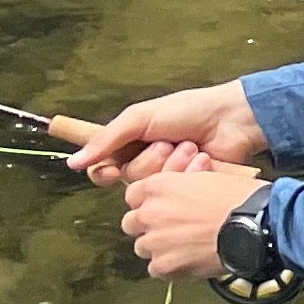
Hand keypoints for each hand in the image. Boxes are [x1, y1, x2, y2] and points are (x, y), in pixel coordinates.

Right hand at [62, 82, 265, 185]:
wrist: (231, 119)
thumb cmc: (187, 111)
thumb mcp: (140, 117)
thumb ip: (106, 138)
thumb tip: (73, 162)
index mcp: (131, 144)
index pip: (102, 168)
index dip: (102, 172)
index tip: (109, 170)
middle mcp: (146, 163)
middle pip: (127, 178)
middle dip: (148, 160)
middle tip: (166, 143)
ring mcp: (168, 177)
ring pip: (150, 186)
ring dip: (170, 163)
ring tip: (189, 147)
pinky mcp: (188, 189)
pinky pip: (173, 193)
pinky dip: (187, 174)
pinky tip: (202, 160)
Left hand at [121, 165, 268, 282]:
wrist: (258, 224)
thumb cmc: (241, 198)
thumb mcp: (210, 176)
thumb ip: (186, 181)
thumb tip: (186, 181)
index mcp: (159, 186)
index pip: (133, 195)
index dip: (148, 202)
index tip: (161, 207)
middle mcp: (150, 213)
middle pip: (132, 223)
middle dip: (148, 226)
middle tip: (172, 229)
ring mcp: (155, 241)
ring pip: (143, 247)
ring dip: (159, 247)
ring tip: (185, 247)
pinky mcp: (165, 265)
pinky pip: (156, 269)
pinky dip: (170, 267)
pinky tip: (190, 261)